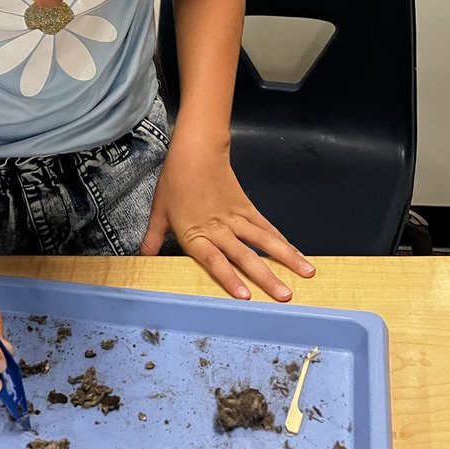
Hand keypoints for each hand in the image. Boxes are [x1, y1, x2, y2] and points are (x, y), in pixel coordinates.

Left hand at [140, 136, 314, 300]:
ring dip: (287, 258)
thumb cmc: (174, 182)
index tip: (246, 296)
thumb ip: (153, 238)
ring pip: (265, 241)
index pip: (214, 261)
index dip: (230, 278)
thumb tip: (143, 257)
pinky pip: (267, 227)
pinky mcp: (248, 208)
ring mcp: (237, 218)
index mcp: (195, 234)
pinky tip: (297, 253)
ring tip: (307, 274)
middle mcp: (219, 229)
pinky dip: (283, 241)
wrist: (196, 152)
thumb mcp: (158, 212)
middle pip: (245, 255)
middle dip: (267, 277)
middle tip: (285, 296)